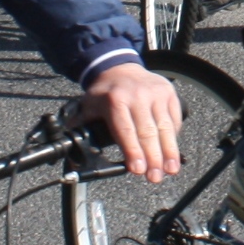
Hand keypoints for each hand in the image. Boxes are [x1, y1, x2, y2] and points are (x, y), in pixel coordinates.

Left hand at [79, 60, 182, 179]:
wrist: (119, 67)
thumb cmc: (105, 93)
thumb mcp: (89, 107)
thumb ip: (81, 127)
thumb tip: (70, 149)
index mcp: (115, 101)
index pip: (125, 130)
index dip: (132, 151)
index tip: (138, 169)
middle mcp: (137, 96)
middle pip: (148, 132)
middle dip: (153, 158)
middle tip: (155, 177)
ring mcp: (155, 94)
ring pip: (165, 127)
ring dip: (168, 151)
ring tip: (170, 170)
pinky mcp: (168, 93)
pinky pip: (173, 120)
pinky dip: (173, 137)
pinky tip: (171, 152)